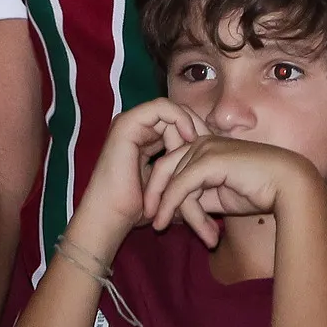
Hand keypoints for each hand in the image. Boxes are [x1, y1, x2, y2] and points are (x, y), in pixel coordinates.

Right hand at [68, 99, 202, 252]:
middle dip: (196, 126)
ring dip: (188, 125)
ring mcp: (130, 123)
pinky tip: (190, 137)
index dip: (198, 131)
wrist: (112, 218)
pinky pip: (161, 108)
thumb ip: (181, 164)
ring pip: (172, 110)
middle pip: (176, 114)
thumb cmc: (140, 208)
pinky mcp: (127, 123)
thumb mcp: (169, 181)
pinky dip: (179, 118)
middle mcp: (137, 128)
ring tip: (198, 146)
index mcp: (145, 139)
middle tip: (211, 143)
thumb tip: (207, 157)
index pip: (177, 123)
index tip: (214, 147)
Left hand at [142, 136, 324, 248]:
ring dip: (173, 211)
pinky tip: (165, 222)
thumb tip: (175, 210)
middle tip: (151, 222)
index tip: (156, 215)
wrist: (287, 185)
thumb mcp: (220, 196)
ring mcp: (206, 147)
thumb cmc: (260, 190)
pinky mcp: (209, 159)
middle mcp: (203, 141)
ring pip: (173, 180)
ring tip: (169, 230)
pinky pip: (180, 185)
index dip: (160, 189)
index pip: (172, 164)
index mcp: (207, 146)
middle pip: (164, 168)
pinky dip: (170, 205)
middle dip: (155, 196)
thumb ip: (198, 197)